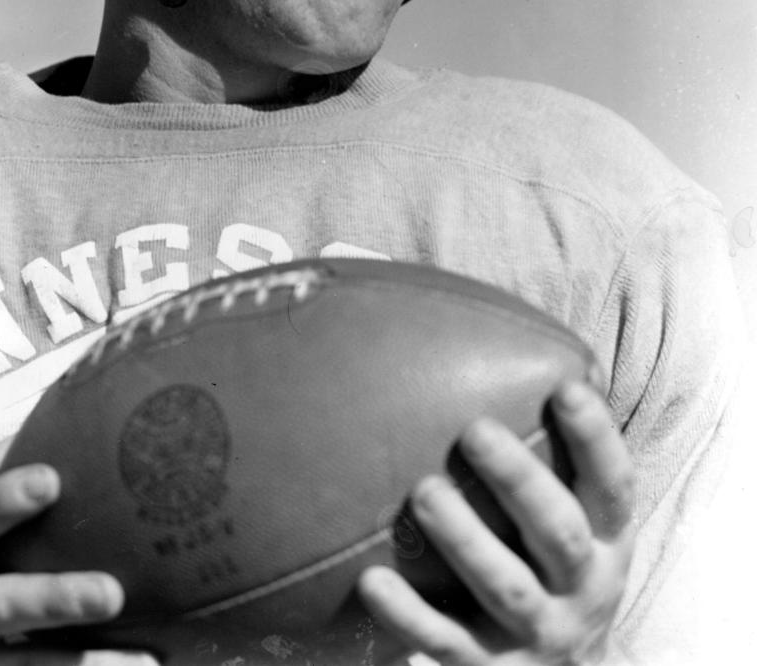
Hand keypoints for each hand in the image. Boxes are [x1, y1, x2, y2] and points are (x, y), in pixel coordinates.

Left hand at [358, 380, 635, 664]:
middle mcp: (582, 589)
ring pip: (506, 588)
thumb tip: (492, 349)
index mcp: (606, 540)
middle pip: (558, 534)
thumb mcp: (573, 518)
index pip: (614, 486)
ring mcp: (539, 635)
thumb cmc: (551, 563)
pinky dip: (408, 616)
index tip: (566, 387)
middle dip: (519, 480)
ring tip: (422, 490)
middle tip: (474, 429)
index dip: (596, 438)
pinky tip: (370, 579)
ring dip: (466, 540)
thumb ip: (551, 457)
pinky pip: (448, 644)